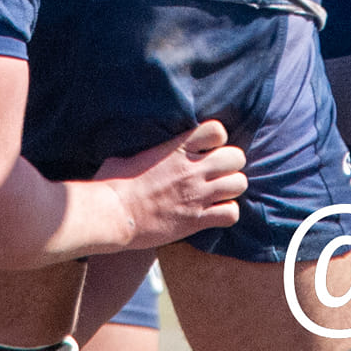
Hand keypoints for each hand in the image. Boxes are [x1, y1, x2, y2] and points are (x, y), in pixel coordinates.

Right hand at [96, 120, 247, 249]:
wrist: (111, 215)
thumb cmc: (112, 184)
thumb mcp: (128, 155)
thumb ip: (144, 151)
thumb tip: (136, 150)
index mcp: (178, 148)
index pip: (217, 130)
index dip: (216, 139)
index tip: (206, 149)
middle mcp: (193, 169)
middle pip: (236, 157)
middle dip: (230, 164)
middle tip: (216, 173)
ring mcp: (197, 195)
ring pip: (239, 184)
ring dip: (231, 188)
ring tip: (218, 193)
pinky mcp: (195, 220)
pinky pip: (230, 214)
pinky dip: (227, 213)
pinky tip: (214, 214)